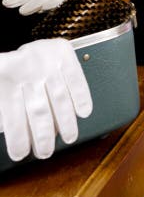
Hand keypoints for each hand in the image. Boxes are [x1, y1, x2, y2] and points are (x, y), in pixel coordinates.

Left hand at [0, 38, 92, 160]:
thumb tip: (6, 130)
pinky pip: (75, 77)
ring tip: (70, 138)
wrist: (29, 42)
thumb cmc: (12, 69)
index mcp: (3, 77)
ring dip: (66, 120)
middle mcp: (26, 70)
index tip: (20, 154)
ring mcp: (47, 62)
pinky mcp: (64, 54)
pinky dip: (81, 95)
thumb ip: (2, 107)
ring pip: (58, 96)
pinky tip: (83, 112)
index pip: (11, 114)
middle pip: (37, 108)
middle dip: (43, 134)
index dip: (17, 137)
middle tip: (46, 152)